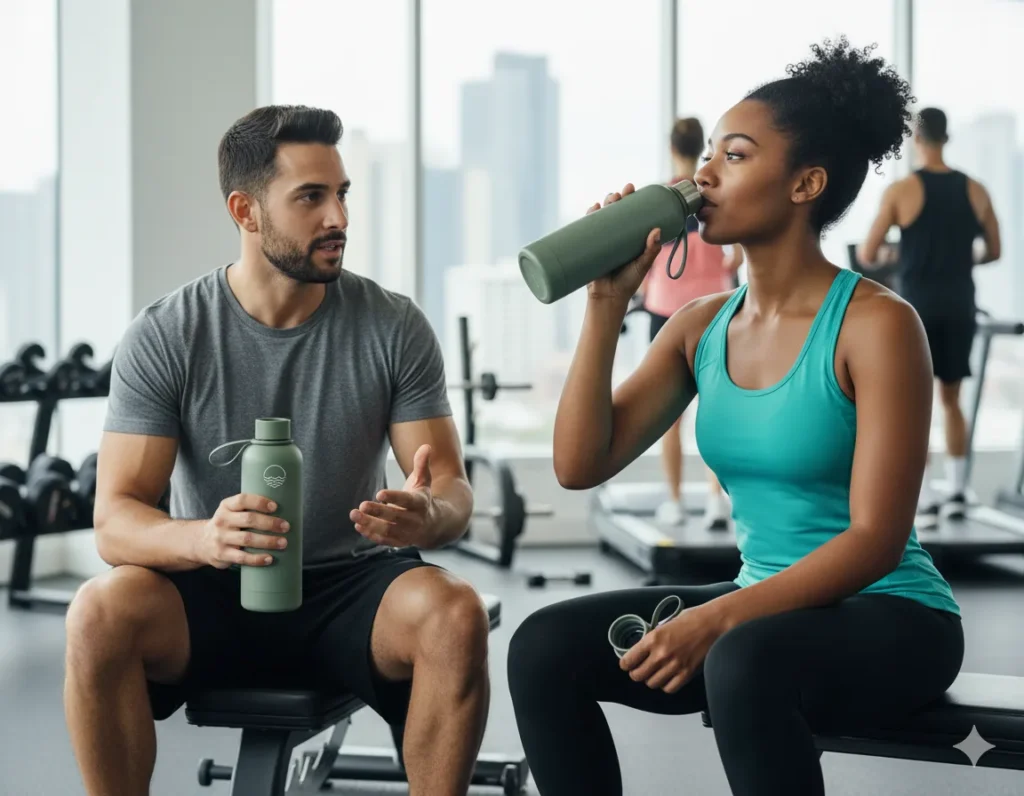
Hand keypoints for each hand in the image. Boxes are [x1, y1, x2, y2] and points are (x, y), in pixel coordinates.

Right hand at [193, 493, 289, 568]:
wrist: (201, 542)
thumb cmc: (228, 525)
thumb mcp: (232, 512)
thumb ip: (249, 509)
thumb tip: (285, 509)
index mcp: (226, 506)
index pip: (243, 500)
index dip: (260, 502)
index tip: (275, 507)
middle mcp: (222, 521)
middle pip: (249, 520)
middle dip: (270, 523)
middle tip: (286, 527)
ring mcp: (220, 538)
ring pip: (247, 539)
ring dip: (268, 541)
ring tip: (283, 543)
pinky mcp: (222, 554)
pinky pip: (242, 557)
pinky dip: (257, 559)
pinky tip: (270, 558)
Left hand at [351, 444, 433, 547]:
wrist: (433, 524)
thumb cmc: (422, 498)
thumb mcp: (424, 480)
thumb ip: (422, 464)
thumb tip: (426, 446)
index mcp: (421, 503)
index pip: (407, 501)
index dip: (394, 497)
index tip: (379, 493)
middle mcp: (415, 520)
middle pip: (395, 517)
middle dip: (378, 512)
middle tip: (361, 505)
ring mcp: (407, 533)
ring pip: (387, 530)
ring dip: (370, 524)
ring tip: (353, 514)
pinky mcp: (399, 542)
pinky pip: (384, 540)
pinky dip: (371, 534)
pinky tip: (358, 525)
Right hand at [586, 183, 663, 302]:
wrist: (608, 298)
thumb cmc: (628, 283)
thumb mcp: (642, 265)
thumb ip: (651, 250)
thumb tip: (657, 230)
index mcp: (630, 236)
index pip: (631, 212)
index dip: (631, 199)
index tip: (632, 189)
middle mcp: (616, 236)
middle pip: (615, 211)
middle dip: (616, 198)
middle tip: (620, 195)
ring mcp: (602, 241)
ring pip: (601, 217)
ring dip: (603, 204)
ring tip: (606, 200)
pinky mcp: (590, 248)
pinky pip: (587, 230)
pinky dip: (588, 217)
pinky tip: (592, 209)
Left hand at [619, 604, 728, 693]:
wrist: (714, 623)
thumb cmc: (693, 619)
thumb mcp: (666, 623)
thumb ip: (654, 637)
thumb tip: (644, 647)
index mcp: (653, 638)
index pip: (629, 660)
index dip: (626, 664)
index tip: (627, 664)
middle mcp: (661, 654)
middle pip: (638, 676)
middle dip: (636, 673)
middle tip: (639, 670)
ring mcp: (674, 665)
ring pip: (652, 684)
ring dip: (651, 679)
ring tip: (655, 673)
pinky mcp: (687, 673)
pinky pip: (669, 688)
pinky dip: (666, 685)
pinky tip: (668, 677)